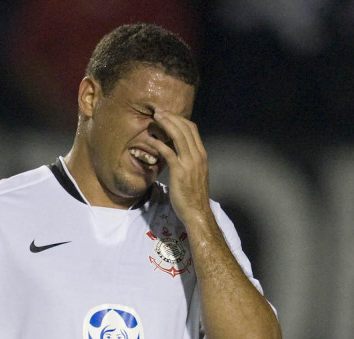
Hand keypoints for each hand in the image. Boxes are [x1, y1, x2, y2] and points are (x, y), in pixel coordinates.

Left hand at [150, 109, 212, 226]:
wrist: (197, 212)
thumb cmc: (194, 196)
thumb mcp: (195, 174)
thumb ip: (188, 160)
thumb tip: (177, 151)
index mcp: (201, 155)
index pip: (192, 129)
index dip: (179, 119)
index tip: (168, 115)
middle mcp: (198, 156)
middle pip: (185, 128)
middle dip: (171, 117)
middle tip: (158, 111)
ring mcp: (190, 163)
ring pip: (179, 136)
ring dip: (166, 124)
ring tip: (155, 118)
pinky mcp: (180, 171)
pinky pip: (168, 152)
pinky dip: (159, 143)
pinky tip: (151, 140)